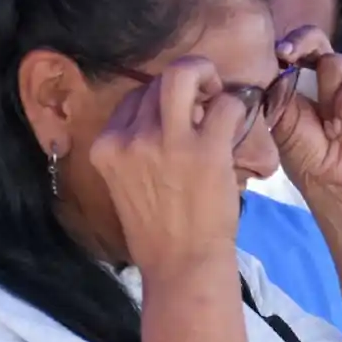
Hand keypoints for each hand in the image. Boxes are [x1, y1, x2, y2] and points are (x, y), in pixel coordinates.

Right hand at [90, 56, 242, 273]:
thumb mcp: (125, 184)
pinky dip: (236, 107)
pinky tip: (236, 124)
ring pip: (184, 75)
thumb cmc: (159, 232)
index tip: (177, 116)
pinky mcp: (206, 149)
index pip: (131, 99)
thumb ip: (136, 148)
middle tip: (204, 99)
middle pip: (156, 83)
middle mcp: (131, 138)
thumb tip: (166, 117)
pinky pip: (226, 104)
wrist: (182, 266)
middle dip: (184, 84)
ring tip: (217, 95)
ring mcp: (167, 141)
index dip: (157, 100)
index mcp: (106, 146)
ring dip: (205, 75)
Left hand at [271, 25, 341, 198]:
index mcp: (302, 73)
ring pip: (337, 63)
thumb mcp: (280, 116)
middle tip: (290, 57)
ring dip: (328, 97)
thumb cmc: (303, 150)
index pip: (298, 43)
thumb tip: (277, 64)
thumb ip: (278, 87)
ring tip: (328, 126)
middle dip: (303, 45)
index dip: (291, 41)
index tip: (282, 54)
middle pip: (317, 37)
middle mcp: (327, 71)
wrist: (330, 177)